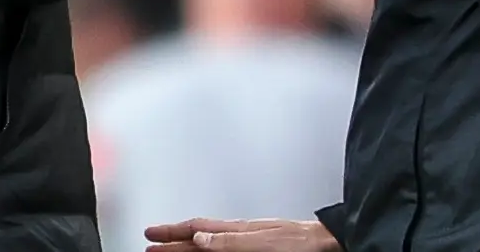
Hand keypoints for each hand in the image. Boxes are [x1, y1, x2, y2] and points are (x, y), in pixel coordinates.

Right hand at [144, 218, 338, 251]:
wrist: (328, 245)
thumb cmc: (300, 242)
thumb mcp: (261, 243)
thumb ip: (229, 241)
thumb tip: (199, 237)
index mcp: (237, 229)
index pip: (196, 229)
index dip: (172, 232)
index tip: (151, 235)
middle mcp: (240, 235)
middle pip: (199, 239)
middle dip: (173, 244)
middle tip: (151, 248)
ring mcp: (249, 244)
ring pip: (210, 246)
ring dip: (189, 250)